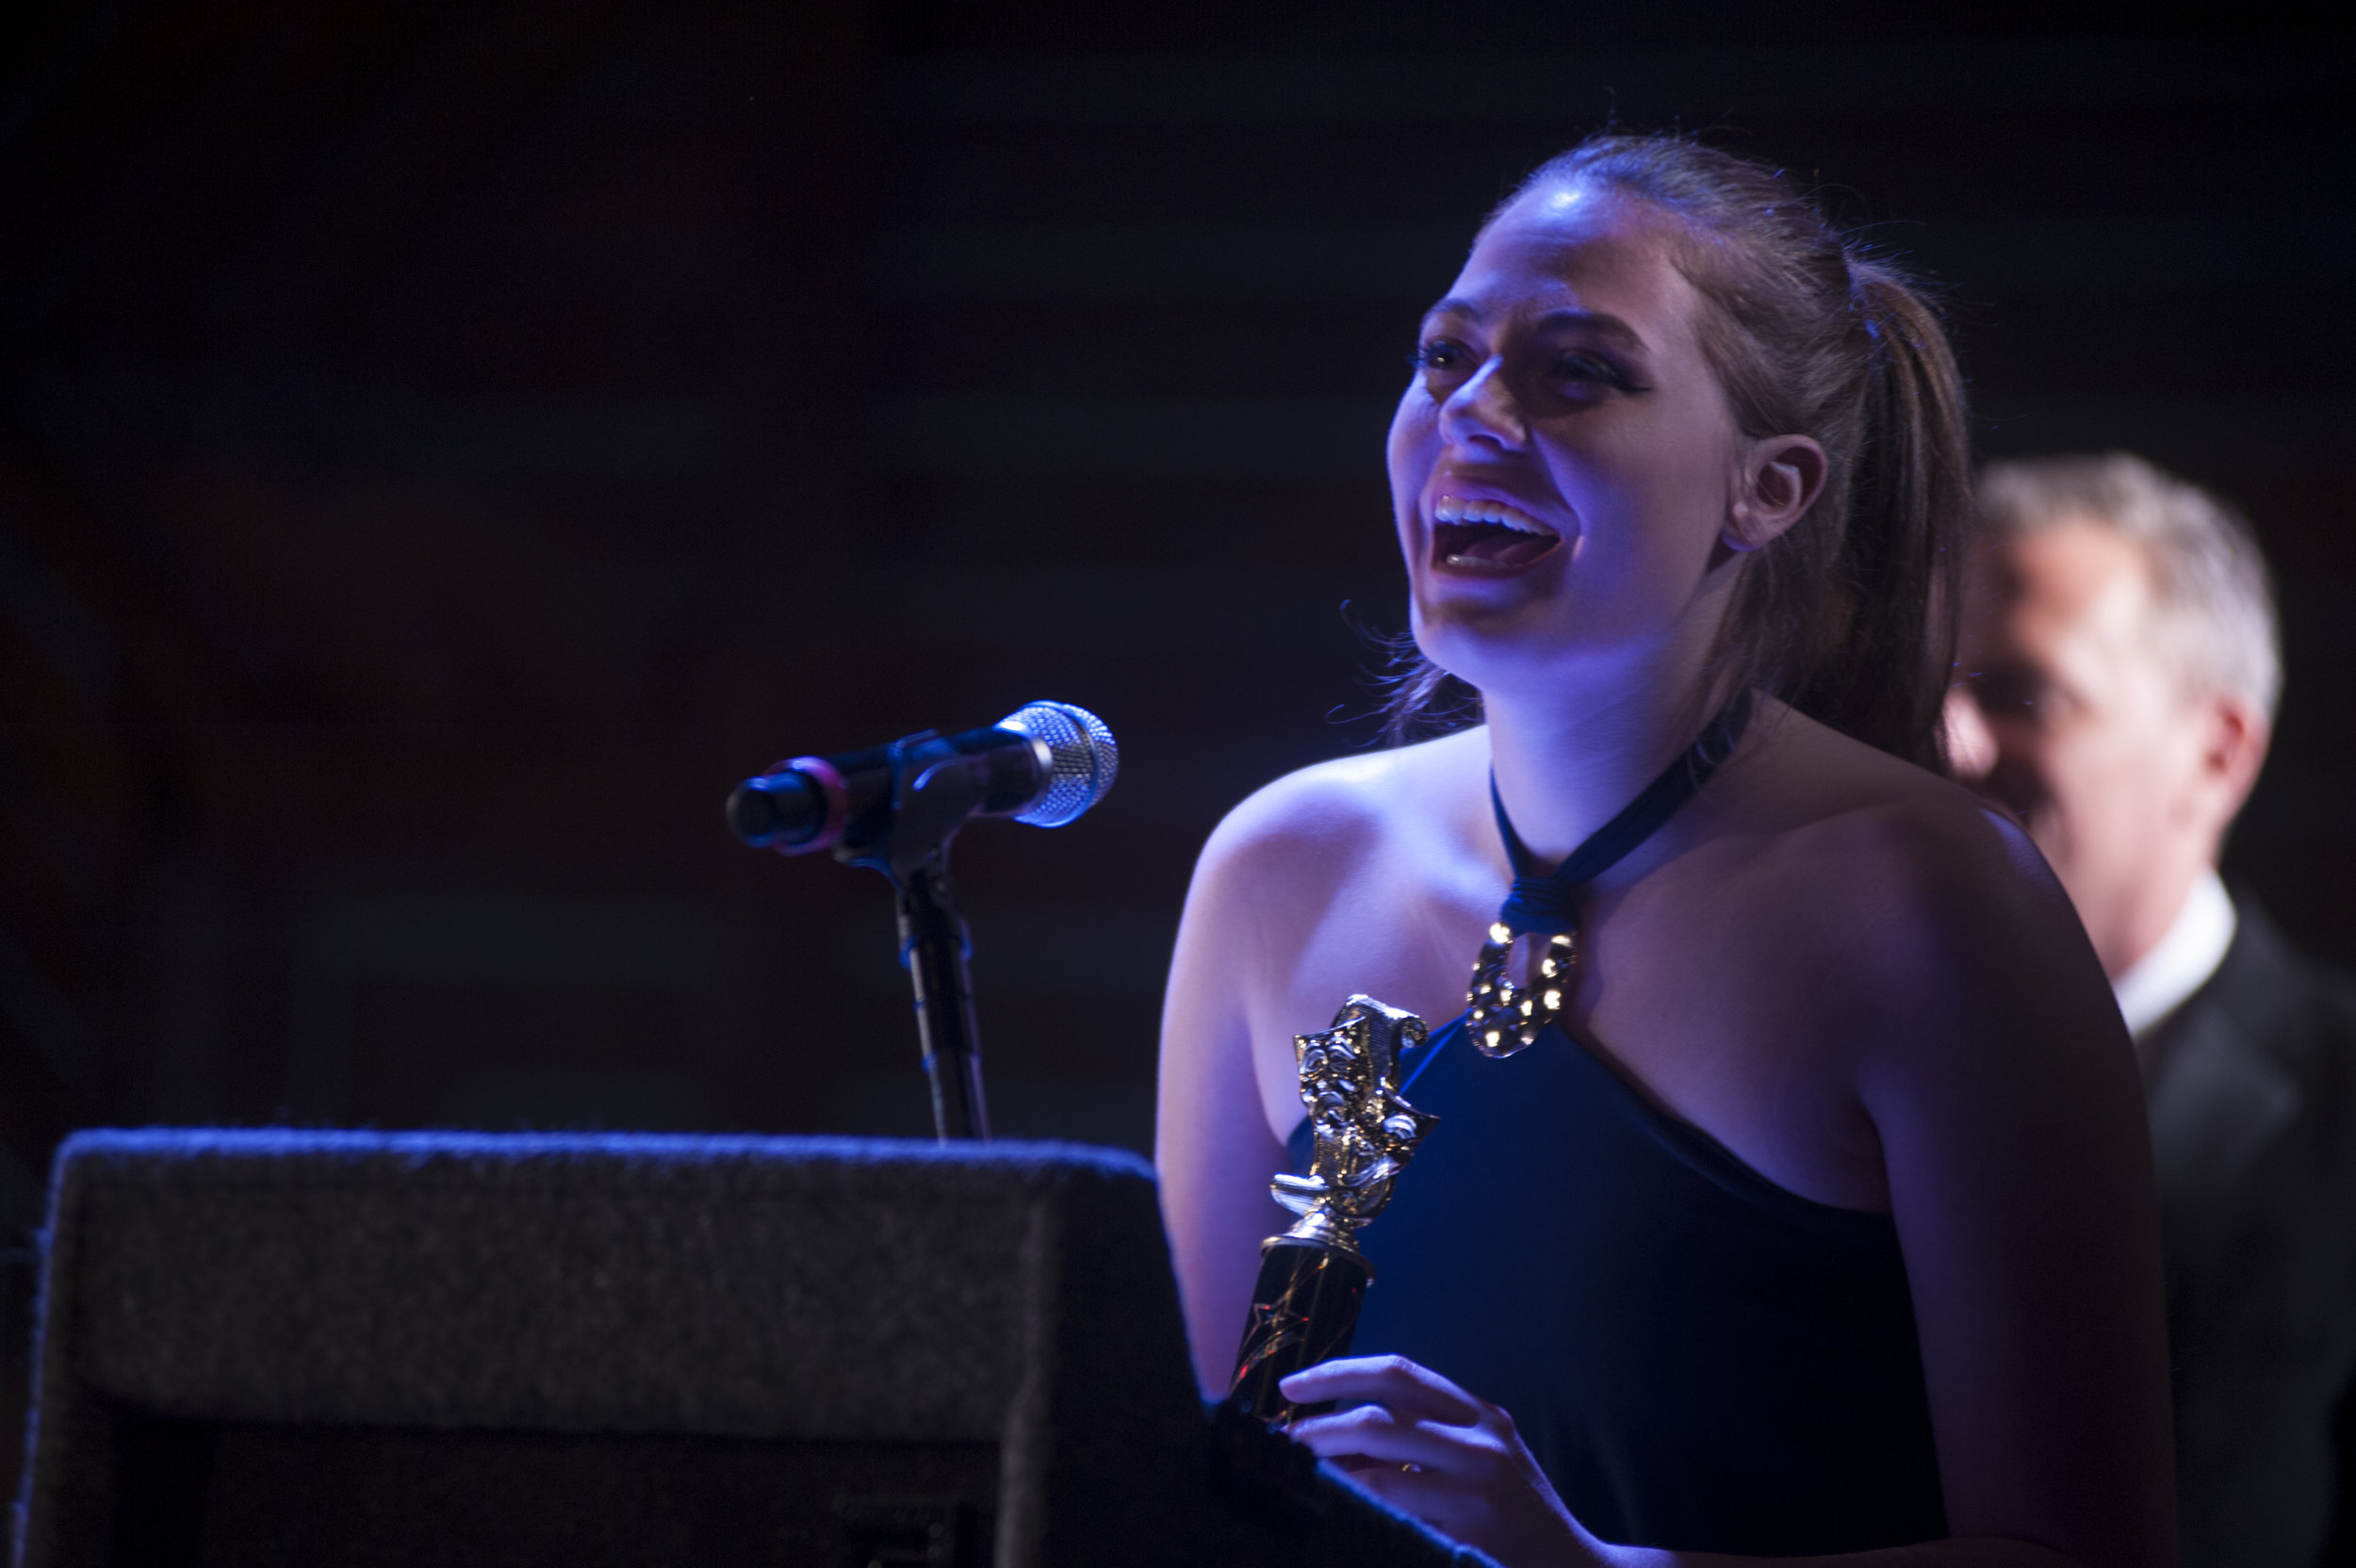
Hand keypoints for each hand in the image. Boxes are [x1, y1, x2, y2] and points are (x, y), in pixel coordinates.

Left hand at [1281, 1355, 1598, 1567]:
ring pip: (1380, 1450)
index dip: (1340, 1372)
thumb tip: (1339, 1434)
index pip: (1399, 1373)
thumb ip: (1429, 1439)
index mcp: (1480, 1414)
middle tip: (1282, 1431)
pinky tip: (1332, 1499)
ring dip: (1327, 1455)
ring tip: (1296, 1464)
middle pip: (1382, 1405)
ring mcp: (1478, 1478)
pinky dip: (1354, 1495)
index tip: (1294, 1384)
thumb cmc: (1515, 1519)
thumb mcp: (1483, 1462)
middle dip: (1322, 1413)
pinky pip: (1393, 1499)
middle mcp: (1481, 1436)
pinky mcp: (1471, 1521)